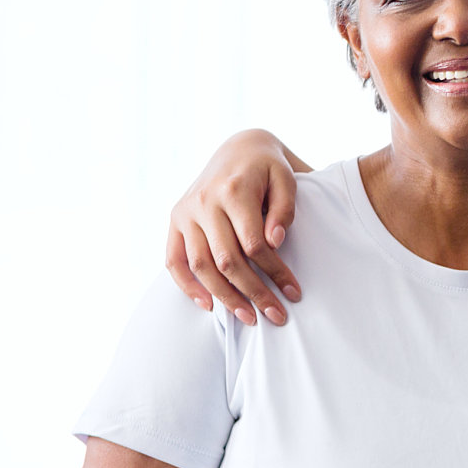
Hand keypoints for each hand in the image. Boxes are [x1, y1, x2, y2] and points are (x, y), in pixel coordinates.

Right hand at [165, 129, 305, 325]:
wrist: (239, 148)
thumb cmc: (269, 169)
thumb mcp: (286, 179)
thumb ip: (284, 209)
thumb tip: (275, 241)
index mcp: (234, 190)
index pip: (253, 243)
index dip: (274, 272)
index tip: (293, 293)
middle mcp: (204, 202)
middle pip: (227, 260)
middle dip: (254, 292)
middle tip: (276, 316)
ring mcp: (186, 211)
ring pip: (201, 265)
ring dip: (225, 297)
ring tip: (248, 318)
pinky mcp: (176, 219)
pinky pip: (174, 260)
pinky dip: (187, 286)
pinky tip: (208, 306)